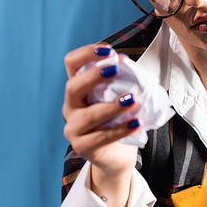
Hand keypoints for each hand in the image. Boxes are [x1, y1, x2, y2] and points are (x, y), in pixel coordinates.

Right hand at [63, 44, 140, 206]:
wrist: (117, 155)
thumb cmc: (118, 121)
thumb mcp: (121, 98)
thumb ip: (123, 82)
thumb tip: (127, 63)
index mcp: (78, 89)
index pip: (72, 64)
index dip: (86, 54)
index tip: (108, 51)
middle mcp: (70, 106)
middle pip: (73, 87)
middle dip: (94, 76)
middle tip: (115, 69)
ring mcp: (73, 128)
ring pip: (88, 115)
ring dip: (112, 106)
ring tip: (133, 100)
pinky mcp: (82, 146)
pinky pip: (101, 137)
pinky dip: (120, 129)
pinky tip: (136, 123)